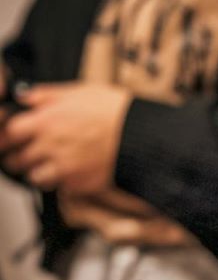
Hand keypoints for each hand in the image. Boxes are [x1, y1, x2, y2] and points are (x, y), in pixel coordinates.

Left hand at [0, 83, 130, 193]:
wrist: (141, 137)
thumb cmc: (115, 112)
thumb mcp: (78, 91)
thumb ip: (47, 95)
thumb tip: (26, 97)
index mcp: (46, 121)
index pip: (9, 133)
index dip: (8, 136)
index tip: (10, 137)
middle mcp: (50, 147)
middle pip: (17, 159)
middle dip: (17, 157)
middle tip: (24, 154)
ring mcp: (64, 169)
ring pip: (34, 178)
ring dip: (37, 172)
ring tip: (46, 166)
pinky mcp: (79, 185)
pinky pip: (59, 188)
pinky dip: (59, 183)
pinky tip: (67, 173)